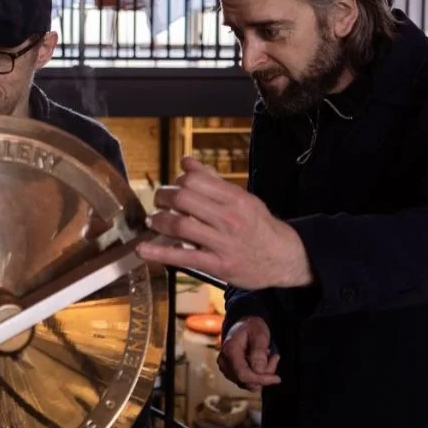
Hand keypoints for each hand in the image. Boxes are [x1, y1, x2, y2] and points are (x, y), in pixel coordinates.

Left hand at [136, 156, 312, 289]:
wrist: (285, 258)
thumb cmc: (260, 226)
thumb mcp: (242, 198)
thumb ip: (213, 181)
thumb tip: (186, 161)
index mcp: (235, 198)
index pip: (194, 180)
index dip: (178, 182)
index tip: (175, 188)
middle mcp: (229, 218)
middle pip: (184, 199)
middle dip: (163, 198)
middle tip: (158, 202)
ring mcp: (223, 243)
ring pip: (180, 225)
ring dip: (159, 221)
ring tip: (153, 220)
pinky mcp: (218, 266)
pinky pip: (183, 257)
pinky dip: (159, 252)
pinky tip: (142, 249)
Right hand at [218, 316, 280, 390]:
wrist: (243, 325)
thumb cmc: (252, 328)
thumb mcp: (260, 334)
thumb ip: (259, 352)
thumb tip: (259, 371)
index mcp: (230, 350)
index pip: (243, 374)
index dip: (261, 379)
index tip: (277, 378)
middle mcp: (224, 362)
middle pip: (247, 381)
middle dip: (265, 375)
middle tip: (274, 357)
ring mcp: (227, 369)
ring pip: (248, 384)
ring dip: (263, 375)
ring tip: (269, 358)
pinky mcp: (232, 373)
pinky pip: (248, 383)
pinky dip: (258, 376)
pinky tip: (263, 363)